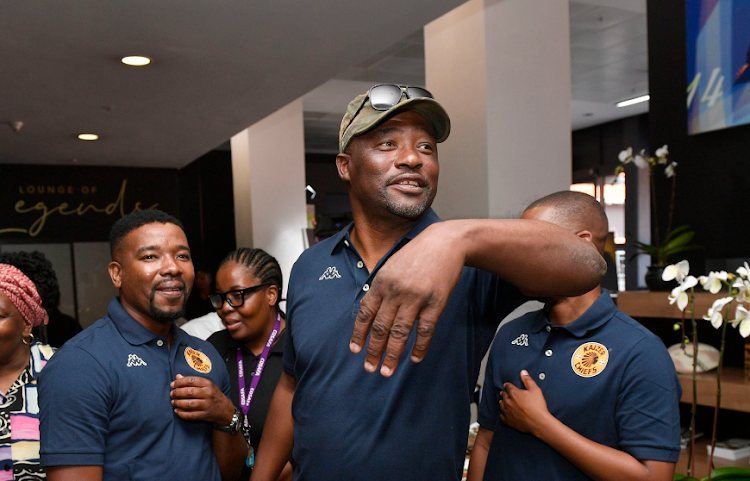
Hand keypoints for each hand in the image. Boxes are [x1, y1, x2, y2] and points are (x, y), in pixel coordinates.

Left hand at [170, 374, 234, 424]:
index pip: (191, 381)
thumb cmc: (213, 395)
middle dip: (177, 393)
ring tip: (173, 402)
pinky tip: (176, 411)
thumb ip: (192, 381)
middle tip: (171, 394)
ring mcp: (207, 405)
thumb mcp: (206, 385)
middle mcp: (208, 394)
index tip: (172, 384)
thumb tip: (177, 376)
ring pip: (189, 404)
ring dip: (178, 403)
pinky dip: (182, 413)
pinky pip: (191, 415)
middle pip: (189, 392)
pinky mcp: (205, 415)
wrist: (225, 409)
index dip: (179, 382)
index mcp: (208, 384)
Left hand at [349, 222, 464, 376]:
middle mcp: (395, 291)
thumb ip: (380, 289)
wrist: (445, 242)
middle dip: (374, 351)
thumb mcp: (391, 267)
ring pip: (400, 332)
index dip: (359, 334)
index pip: (365, 313)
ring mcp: (416, 297)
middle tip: (370, 369)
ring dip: (392, 355)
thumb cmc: (416, 255)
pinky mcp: (436, 302)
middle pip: (381, 327)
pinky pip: (425, 329)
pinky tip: (415, 359)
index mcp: (381, 282)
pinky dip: (420, 346)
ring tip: (387, 371)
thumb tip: (368, 313)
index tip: (355, 351)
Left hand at [499, 370, 551, 435]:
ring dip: (503, 403)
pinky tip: (505, 414)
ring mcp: (507, 412)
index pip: (507, 386)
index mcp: (513, 393)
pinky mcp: (508, 421)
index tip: (507, 385)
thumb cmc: (538, 406)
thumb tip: (523, 372)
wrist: (539, 422)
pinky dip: (503, 414)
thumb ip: (528, 380)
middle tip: (506, 393)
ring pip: (501, 405)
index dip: (508, 385)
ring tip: (504, 402)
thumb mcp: (535, 390)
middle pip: (503, 395)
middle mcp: (508, 402)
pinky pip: (502, 417)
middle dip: (505, 393)